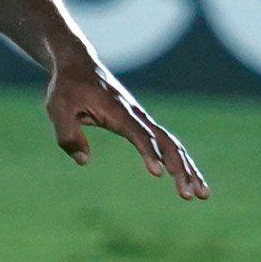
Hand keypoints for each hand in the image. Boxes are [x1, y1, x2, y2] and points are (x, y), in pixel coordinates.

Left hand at [46, 57, 208, 199]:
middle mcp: (137, 115)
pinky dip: (179, 161)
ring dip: (189, 169)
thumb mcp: (57, 108)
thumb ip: (68, 135)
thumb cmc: (66, 87)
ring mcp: (142, 119)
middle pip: (167, 143)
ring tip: (203, 195)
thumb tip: (84, 161)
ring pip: (173, 145)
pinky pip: (166, 144)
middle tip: (190, 196)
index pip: (139, 134)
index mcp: (118, 111)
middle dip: (181, 169)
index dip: (149, 152)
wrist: (78, 65)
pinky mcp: (141, 123)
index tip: (158, 173)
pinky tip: (188, 179)